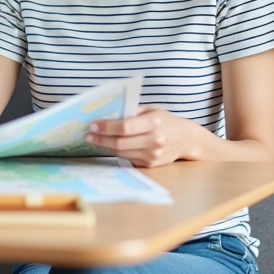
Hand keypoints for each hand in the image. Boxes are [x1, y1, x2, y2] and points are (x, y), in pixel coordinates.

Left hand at [84, 107, 201, 167]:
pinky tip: (108, 146)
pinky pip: (127, 158)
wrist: (186, 139)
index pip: (125, 127)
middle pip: (120, 142)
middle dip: (101, 139)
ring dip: (105, 146)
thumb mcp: (152, 110)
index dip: (107, 127)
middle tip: (88, 135)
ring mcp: (152, 154)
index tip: (93, 125)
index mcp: (154, 122)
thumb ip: (132, 111)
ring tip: (95, 140)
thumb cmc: (166, 121)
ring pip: (121, 152)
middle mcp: (154, 140)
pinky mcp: (150, 164)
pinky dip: (116, 152)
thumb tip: (108, 114)